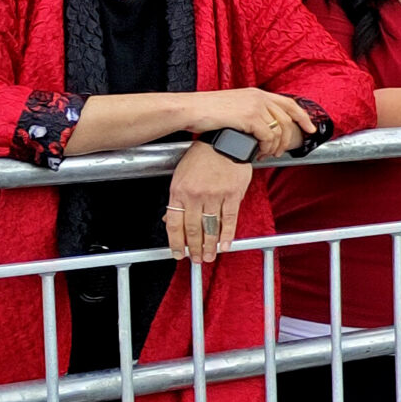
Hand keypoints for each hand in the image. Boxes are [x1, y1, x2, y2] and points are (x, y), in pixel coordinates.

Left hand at [164, 141, 250, 263]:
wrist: (226, 141)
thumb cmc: (203, 155)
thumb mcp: (181, 174)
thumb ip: (177, 198)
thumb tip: (168, 218)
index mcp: (179, 190)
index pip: (174, 223)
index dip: (175, 242)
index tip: (177, 253)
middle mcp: (195, 195)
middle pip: (192, 229)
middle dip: (193, 248)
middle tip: (195, 260)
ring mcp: (214, 196)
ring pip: (210, 227)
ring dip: (209, 246)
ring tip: (208, 257)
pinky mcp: (232, 195)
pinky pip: (229, 219)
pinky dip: (227, 235)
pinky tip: (225, 245)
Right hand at [190, 87, 314, 158]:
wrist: (191, 110)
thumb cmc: (207, 112)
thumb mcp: (234, 107)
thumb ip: (251, 113)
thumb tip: (262, 130)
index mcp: (257, 94)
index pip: (289, 103)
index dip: (303, 117)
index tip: (311, 128)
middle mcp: (260, 97)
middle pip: (289, 118)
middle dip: (290, 138)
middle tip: (283, 151)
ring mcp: (256, 106)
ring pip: (280, 130)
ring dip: (276, 146)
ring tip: (268, 154)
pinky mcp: (250, 117)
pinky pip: (269, 136)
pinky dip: (267, 147)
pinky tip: (259, 152)